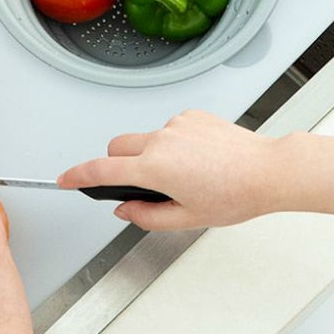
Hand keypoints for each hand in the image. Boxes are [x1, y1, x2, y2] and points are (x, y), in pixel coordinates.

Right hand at [58, 109, 277, 230]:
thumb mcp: (188, 218)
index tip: (64, 179)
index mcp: (156, 168)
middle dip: (117, 164)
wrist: (268, 170)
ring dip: (150, 155)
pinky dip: (173, 144)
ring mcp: (176, 124)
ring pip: (144, 139)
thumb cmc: (236, 195)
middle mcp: (161, 140)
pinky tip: (198, 158)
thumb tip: (124, 210)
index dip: (78, 176)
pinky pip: (168, 130)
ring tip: (186, 174)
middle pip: (116, 147)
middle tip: (140, 184)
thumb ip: (147, 217)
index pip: (102, 170)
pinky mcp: (191, 115)